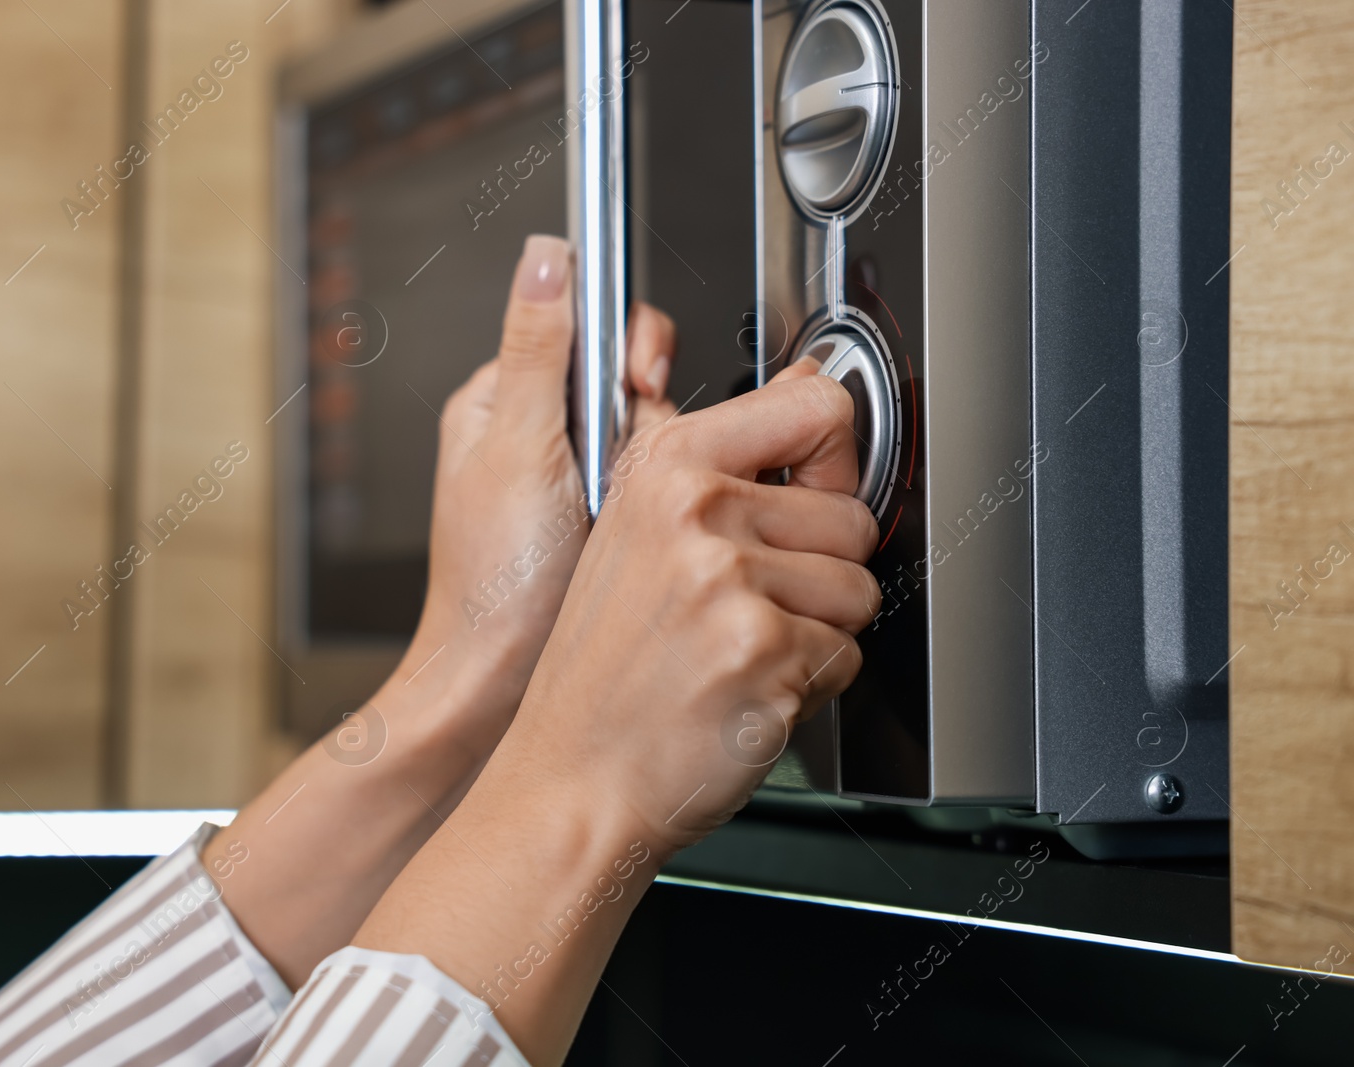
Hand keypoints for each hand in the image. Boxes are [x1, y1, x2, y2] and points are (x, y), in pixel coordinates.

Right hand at [353, 357, 878, 1062]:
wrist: (570, 781)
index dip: (834, 458)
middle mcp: (695, 512)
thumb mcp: (636, 530)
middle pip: (852, 518)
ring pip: (857, 591)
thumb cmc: (601, 673)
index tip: (813, 488)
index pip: (817, 406)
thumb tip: (809, 383)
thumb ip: (725, 456)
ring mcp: (729, 581)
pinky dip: (808, 687)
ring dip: (817, 634)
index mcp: (666, 465)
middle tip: (744, 610)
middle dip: (820, 573)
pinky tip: (742, 692)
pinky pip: (845, 657)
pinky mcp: (764, 650)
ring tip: (738, 653)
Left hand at [400, 233, 678, 757]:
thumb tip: (544, 255)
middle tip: (618, 470)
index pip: (587, 324)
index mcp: (502, 400)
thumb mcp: (518, 447)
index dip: (628, 350)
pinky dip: (659, 509)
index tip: (638, 385)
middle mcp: (540, 433)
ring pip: (658, 437)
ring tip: (618, 515)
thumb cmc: (492, 582)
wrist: (503, 683)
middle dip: (644, 425)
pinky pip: (661, 490)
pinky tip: (632, 539)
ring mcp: (577, 480)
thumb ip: (539, 348)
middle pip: (634, 381)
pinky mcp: (608, 522)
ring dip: (653, 473)